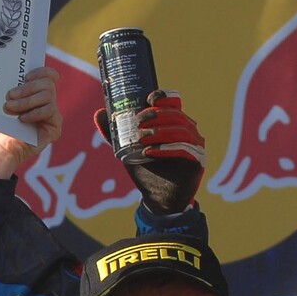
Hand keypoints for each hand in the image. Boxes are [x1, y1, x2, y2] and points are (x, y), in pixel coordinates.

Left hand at [0, 66, 63, 179]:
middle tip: (9, 96)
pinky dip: (34, 113)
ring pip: (48, 96)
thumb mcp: (3, 102)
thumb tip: (11, 74)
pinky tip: (22, 119)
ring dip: (27, 101)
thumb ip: (12, 88)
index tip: (24, 77)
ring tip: (11, 108)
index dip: (40, 72)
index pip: (49, 75)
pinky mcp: (55, 127)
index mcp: (36, 92)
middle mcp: (47, 101)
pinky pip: (50, 111)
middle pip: (48, 83)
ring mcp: (52, 114)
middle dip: (27, 88)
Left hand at [103, 89, 205, 212]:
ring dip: (159, 131)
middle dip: (156, 115)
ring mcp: (195, 145)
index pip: (174, 102)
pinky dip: (166, 148)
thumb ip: (116, 133)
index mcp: (175, 123)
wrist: (158, 198)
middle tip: (138, 123)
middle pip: (176, 115)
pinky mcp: (197, 160)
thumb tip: (99, 113)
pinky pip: (184, 149)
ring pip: (180, 130)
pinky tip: (149, 151)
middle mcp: (189, 131)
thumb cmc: (147, 170)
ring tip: (141, 138)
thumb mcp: (128, 149)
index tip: (148, 99)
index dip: (163, 97)